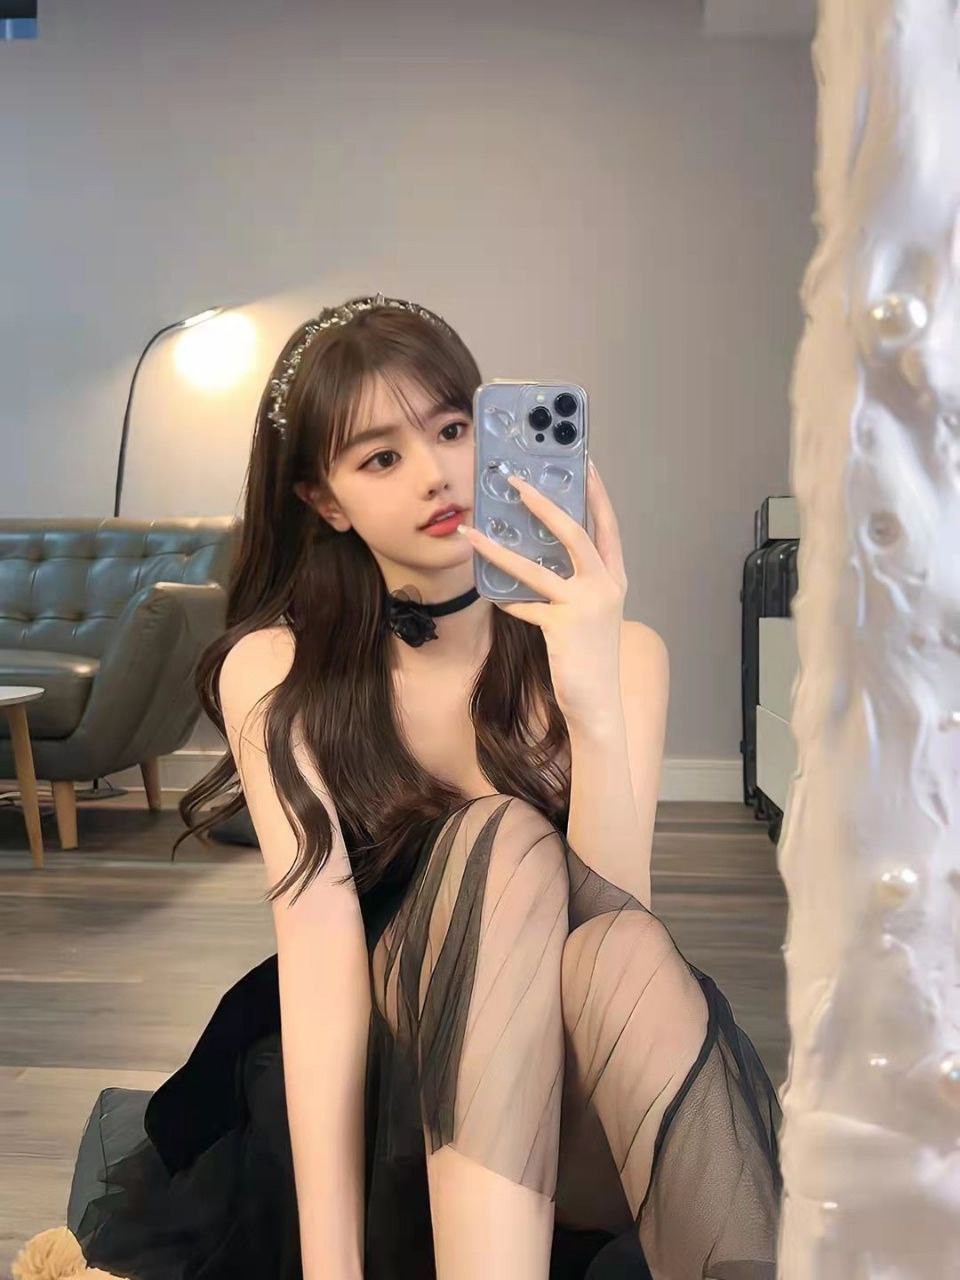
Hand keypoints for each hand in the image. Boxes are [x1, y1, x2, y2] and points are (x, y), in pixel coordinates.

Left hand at [457, 459, 627, 729]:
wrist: (598, 701)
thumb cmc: (590, 654)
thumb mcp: (590, 611)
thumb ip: (573, 582)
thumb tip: (537, 554)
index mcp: (615, 577)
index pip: (608, 524)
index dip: (596, 492)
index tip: (584, 462)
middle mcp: (606, 585)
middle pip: (575, 532)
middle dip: (544, 503)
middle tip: (515, 481)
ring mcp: (586, 605)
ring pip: (535, 567)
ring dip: (498, 549)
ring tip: (470, 532)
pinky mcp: (562, 625)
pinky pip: (524, 605)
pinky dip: (507, 600)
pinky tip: (492, 596)